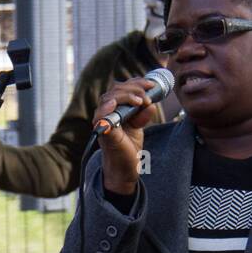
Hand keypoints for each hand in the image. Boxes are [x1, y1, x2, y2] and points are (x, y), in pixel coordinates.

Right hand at [92, 76, 158, 194]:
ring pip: (109, 98)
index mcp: (114, 109)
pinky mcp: (103, 133)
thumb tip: (151, 103)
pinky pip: (100, 117)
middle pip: (115, 90)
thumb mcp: (139, 127)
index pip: (121, 88)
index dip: (136, 82)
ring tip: (140, 101)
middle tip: (148, 97)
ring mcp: (103, 122)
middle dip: (134, 88)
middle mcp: (106, 113)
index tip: (151, 85)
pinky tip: (114, 103)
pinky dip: (106, 108)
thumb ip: (143, 114)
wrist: (125, 170)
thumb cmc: (128, 148)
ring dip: (126, 96)